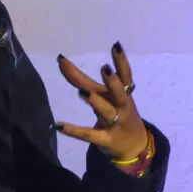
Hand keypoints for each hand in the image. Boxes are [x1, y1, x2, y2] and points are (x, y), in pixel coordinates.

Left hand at [53, 42, 147, 160]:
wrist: (134, 146)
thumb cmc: (118, 112)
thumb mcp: (105, 96)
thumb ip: (83, 80)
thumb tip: (62, 62)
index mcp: (124, 93)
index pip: (125, 76)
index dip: (121, 61)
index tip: (116, 45)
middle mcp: (122, 106)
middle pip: (120, 93)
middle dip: (113, 82)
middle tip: (104, 68)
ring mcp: (115, 123)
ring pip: (106, 112)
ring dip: (95, 102)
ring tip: (82, 92)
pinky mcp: (105, 139)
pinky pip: (88, 134)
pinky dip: (73, 130)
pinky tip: (58, 125)